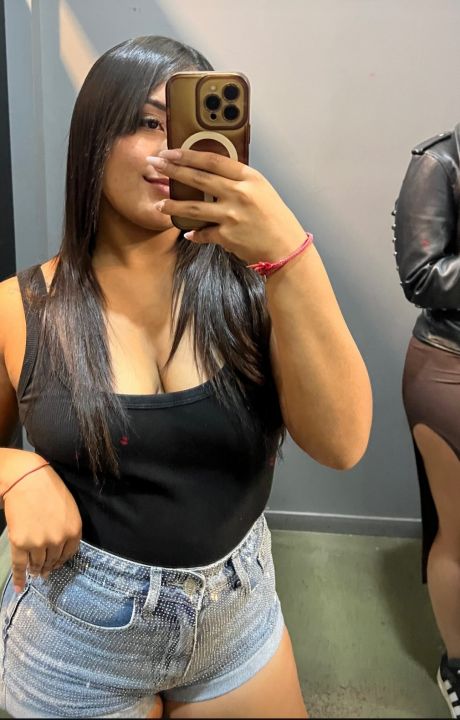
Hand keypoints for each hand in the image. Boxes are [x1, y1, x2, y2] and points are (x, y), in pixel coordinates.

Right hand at [3, 464, 81, 592]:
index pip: (70, 553)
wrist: (26, 479)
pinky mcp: (20, 543)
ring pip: (38, 564)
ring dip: (36, 570)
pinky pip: (20, 566)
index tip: (57, 564)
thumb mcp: (68, 507)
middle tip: (45, 571)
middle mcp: (58, 539)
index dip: (62, 560)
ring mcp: (39, 543)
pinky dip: (20, 578)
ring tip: (34, 572)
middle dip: (49, 567)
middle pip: (53, 560)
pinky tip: (20, 587)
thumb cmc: (49, 488)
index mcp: (74, 530)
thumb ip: (67, 527)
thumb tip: (59, 546)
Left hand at [148, 149, 305, 263]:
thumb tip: (211, 172)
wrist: (285, 248)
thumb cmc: (275, 218)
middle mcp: (239, 194)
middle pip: (198, 179)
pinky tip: (187, 232)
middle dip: (172, 170)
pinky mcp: (226, 236)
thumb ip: (238, 180)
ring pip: (193, 207)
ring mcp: (231, 215)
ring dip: (173, 205)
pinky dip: (194, 233)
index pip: (213, 160)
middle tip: (154, 164)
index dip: (188, 155)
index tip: (171, 151)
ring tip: (159, 204)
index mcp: (249, 178)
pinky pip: (202, 233)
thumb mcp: (261, 190)